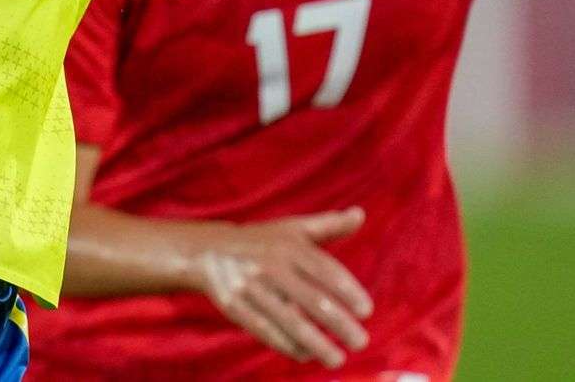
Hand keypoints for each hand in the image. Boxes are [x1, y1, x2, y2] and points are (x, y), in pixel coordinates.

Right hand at [188, 208, 372, 368]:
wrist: (207, 250)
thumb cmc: (261, 241)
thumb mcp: (292, 228)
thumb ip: (328, 225)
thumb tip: (360, 214)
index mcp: (288, 246)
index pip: (325, 270)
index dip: (348, 291)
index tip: (367, 311)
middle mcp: (271, 266)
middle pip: (312, 300)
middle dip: (340, 324)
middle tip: (361, 342)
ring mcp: (251, 287)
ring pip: (290, 321)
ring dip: (317, 344)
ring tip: (338, 360)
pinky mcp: (234, 307)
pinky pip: (265, 330)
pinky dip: (287, 346)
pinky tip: (306, 355)